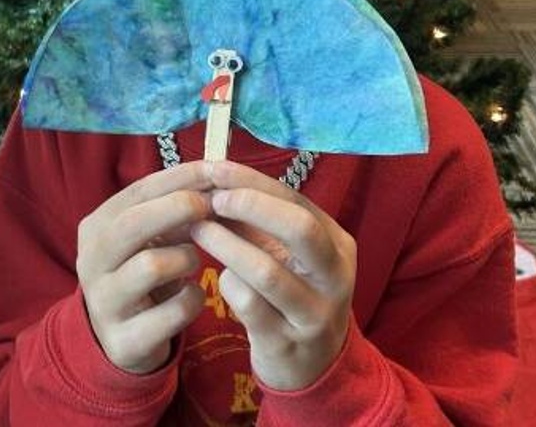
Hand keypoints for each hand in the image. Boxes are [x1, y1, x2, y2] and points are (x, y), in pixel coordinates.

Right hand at [76, 161, 212, 374]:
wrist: (121, 338)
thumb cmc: (142, 272)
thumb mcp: (148, 236)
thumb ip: (172, 208)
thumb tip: (214, 177)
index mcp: (96, 227)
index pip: (137, 191)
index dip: (179, 177)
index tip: (214, 169)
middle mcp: (90, 262)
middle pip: (134, 223)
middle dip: (178, 208)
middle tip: (210, 207)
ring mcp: (104, 302)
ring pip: (152, 265)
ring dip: (186, 258)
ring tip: (191, 262)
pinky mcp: (124, 340)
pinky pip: (173, 310)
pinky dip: (192, 299)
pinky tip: (190, 295)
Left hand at [189, 160, 355, 389]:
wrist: (312, 366)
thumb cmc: (292, 292)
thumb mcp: (287, 253)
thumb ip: (258, 219)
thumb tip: (215, 179)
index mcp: (336, 243)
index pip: (296, 199)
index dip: (253, 181)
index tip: (216, 169)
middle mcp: (335, 276)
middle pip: (299, 228)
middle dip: (251, 206)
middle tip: (212, 200)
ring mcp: (315, 313)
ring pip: (267, 271)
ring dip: (225, 244)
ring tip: (198, 229)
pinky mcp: (287, 343)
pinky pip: (249, 305)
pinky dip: (228, 284)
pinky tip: (220, 278)